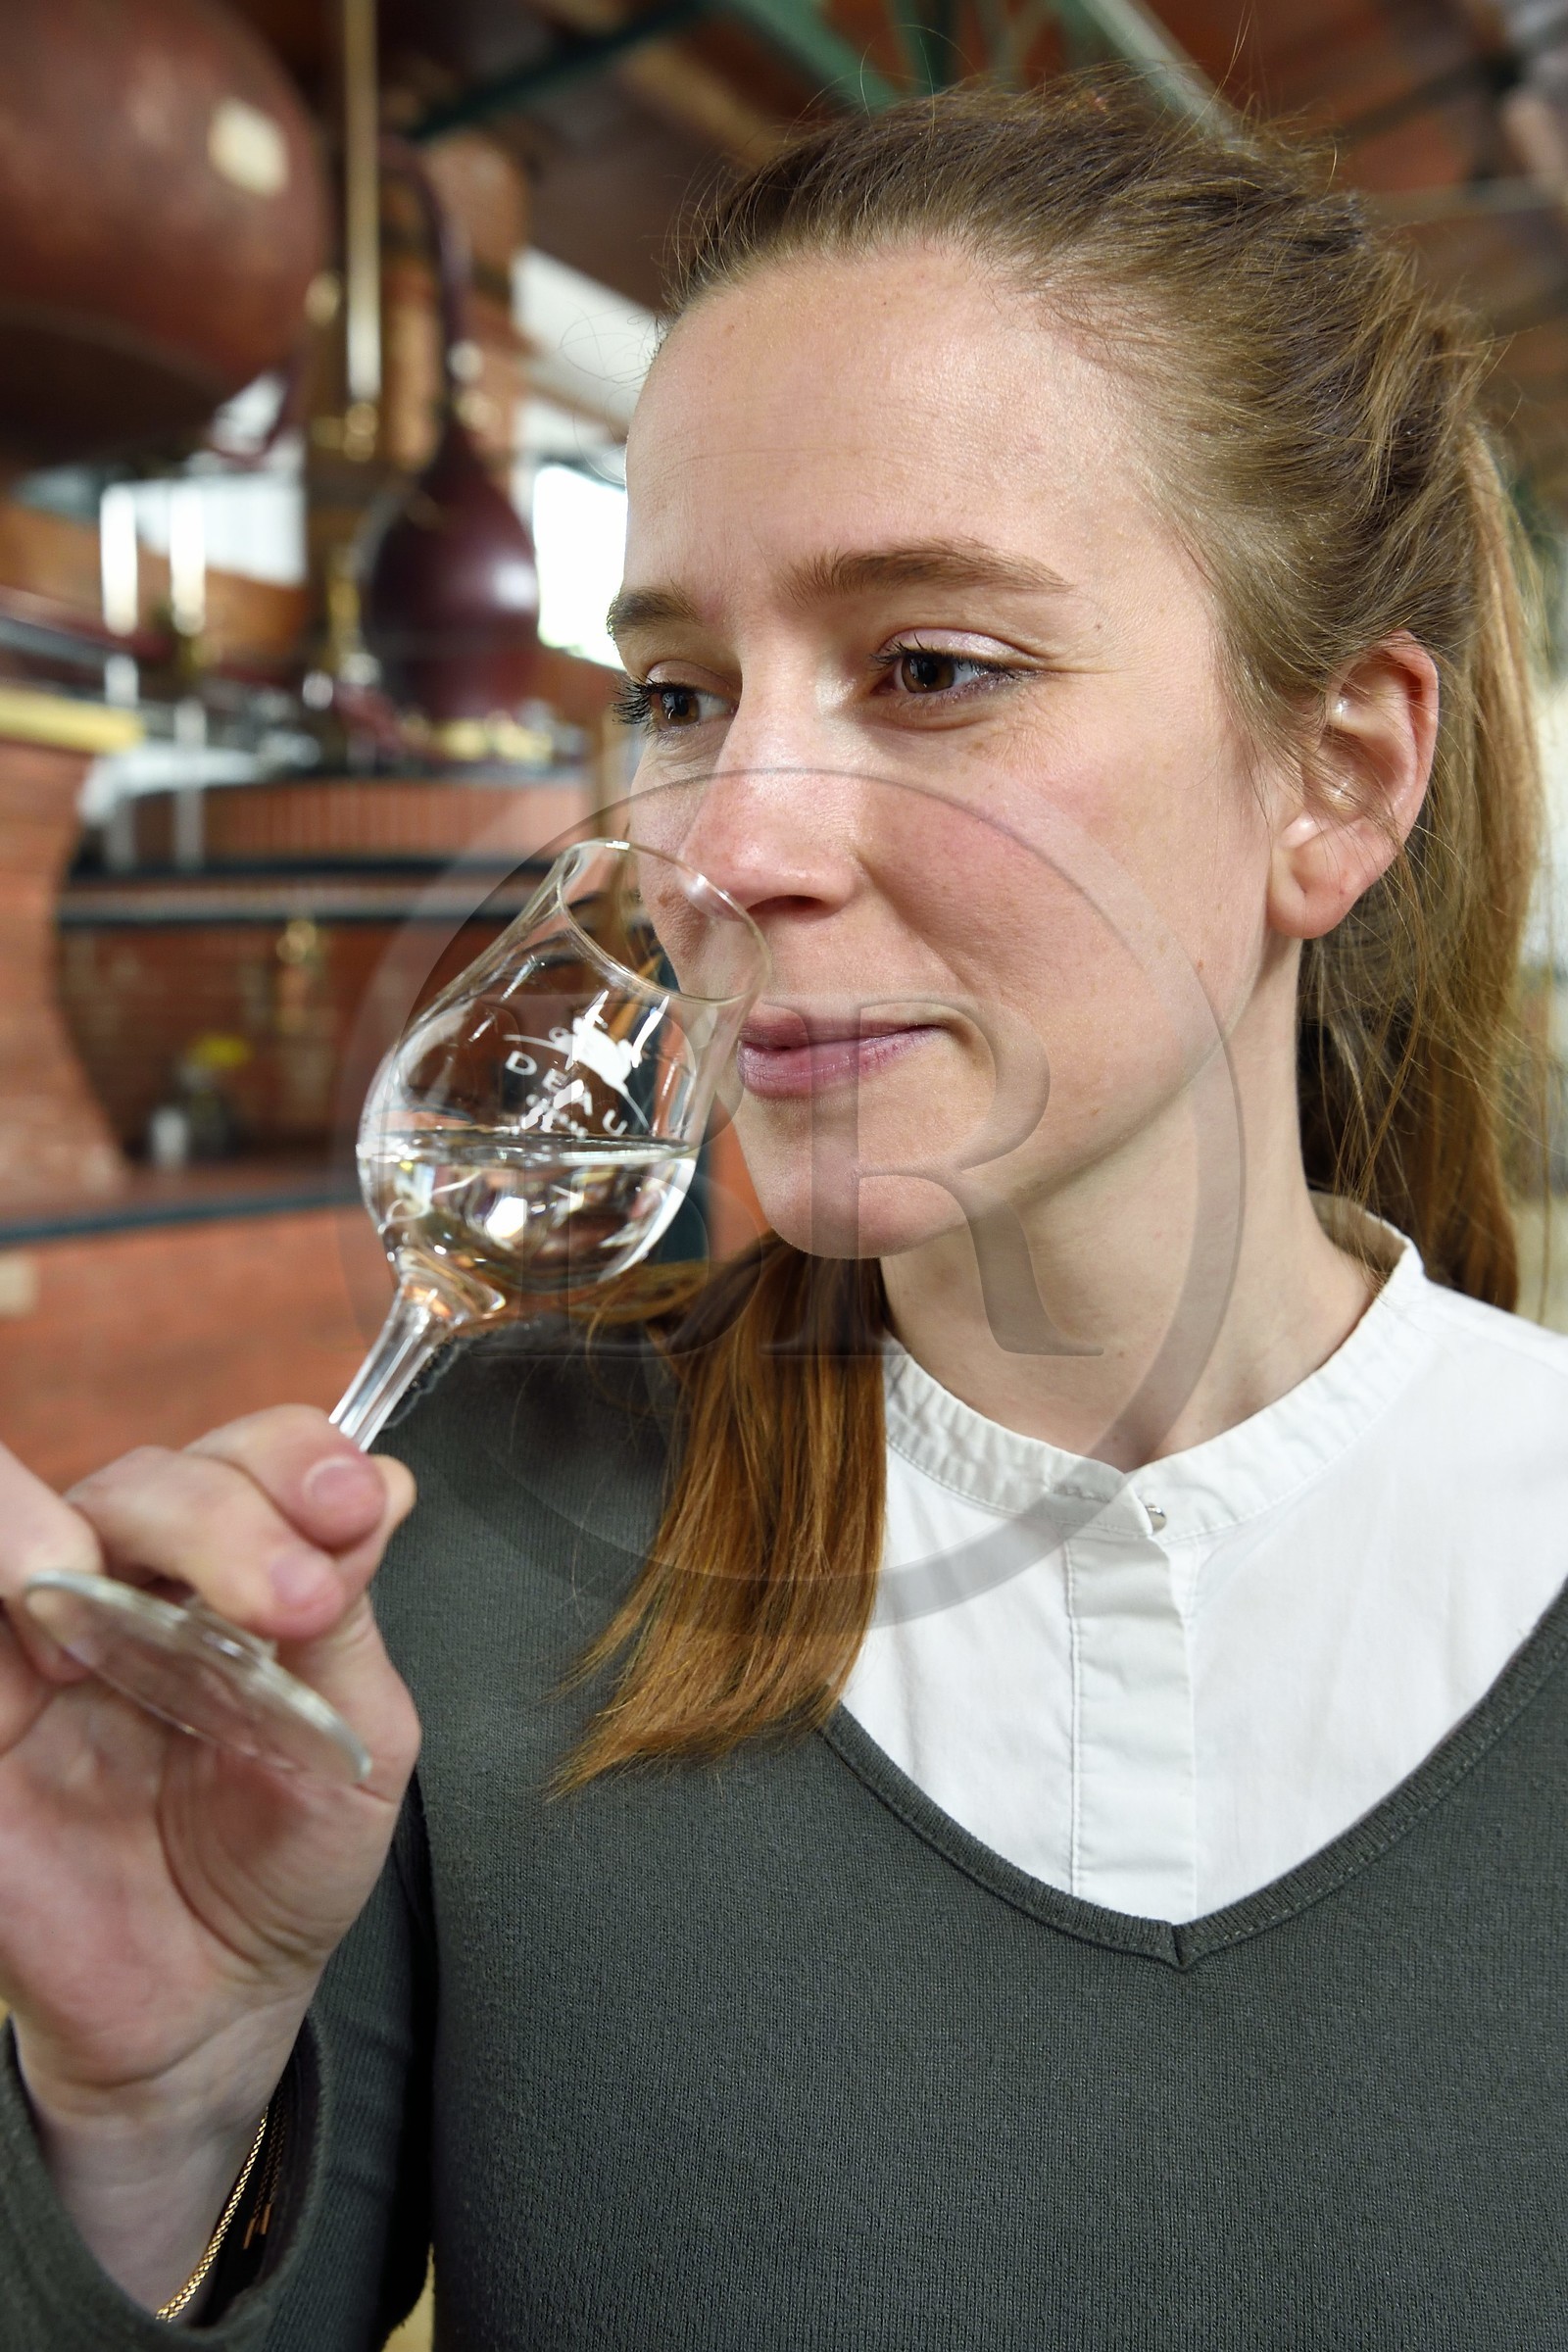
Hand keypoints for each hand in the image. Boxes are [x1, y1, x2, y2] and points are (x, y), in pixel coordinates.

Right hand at [0, 1410, 419, 2302]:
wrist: (204, 2011)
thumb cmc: (279, 1863)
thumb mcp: (353, 1737)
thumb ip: (349, 1615)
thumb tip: (380, 1484)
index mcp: (224, 1574)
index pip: (246, 1457)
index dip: (295, 1457)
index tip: (355, 1506)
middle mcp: (125, 1586)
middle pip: (144, 1477)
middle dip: (222, 1514)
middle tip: (289, 1602)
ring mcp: (33, 1645)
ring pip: (21, 1510)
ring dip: (79, 1524)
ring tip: (124, 1591)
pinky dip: (0, 1584)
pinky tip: (51, 1642)